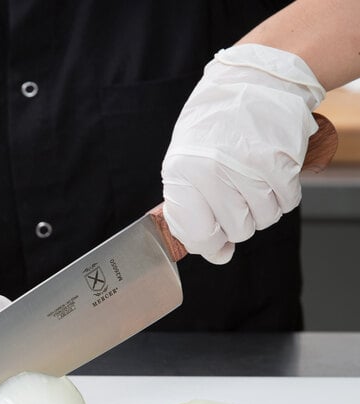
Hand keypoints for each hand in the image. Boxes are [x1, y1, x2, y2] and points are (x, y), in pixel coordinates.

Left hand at [161, 44, 324, 263]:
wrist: (253, 80)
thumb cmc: (215, 126)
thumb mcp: (187, 163)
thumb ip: (195, 210)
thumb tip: (217, 254)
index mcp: (183, 174)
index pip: (199, 235)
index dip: (210, 244)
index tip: (215, 241)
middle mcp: (213, 172)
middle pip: (237, 231)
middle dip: (239, 222)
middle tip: (237, 197)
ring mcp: (249, 167)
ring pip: (264, 219)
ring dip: (262, 207)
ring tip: (253, 181)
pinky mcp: (281, 161)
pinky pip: (288, 202)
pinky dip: (283, 195)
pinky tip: (272, 174)